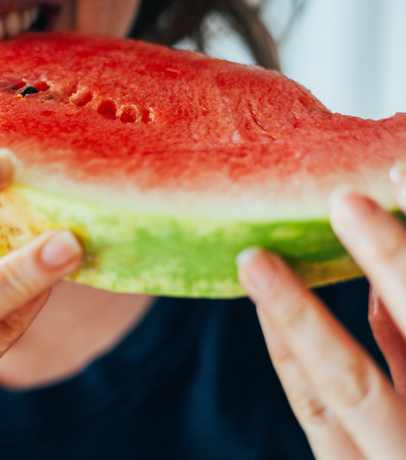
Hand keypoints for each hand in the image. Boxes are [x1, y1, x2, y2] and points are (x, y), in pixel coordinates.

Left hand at [237, 168, 405, 459]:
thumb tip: (376, 286)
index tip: (401, 174)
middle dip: (391, 264)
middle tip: (347, 202)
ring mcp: (389, 458)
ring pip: (343, 385)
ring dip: (297, 315)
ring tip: (259, 261)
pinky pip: (315, 410)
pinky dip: (291, 357)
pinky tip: (269, 314)